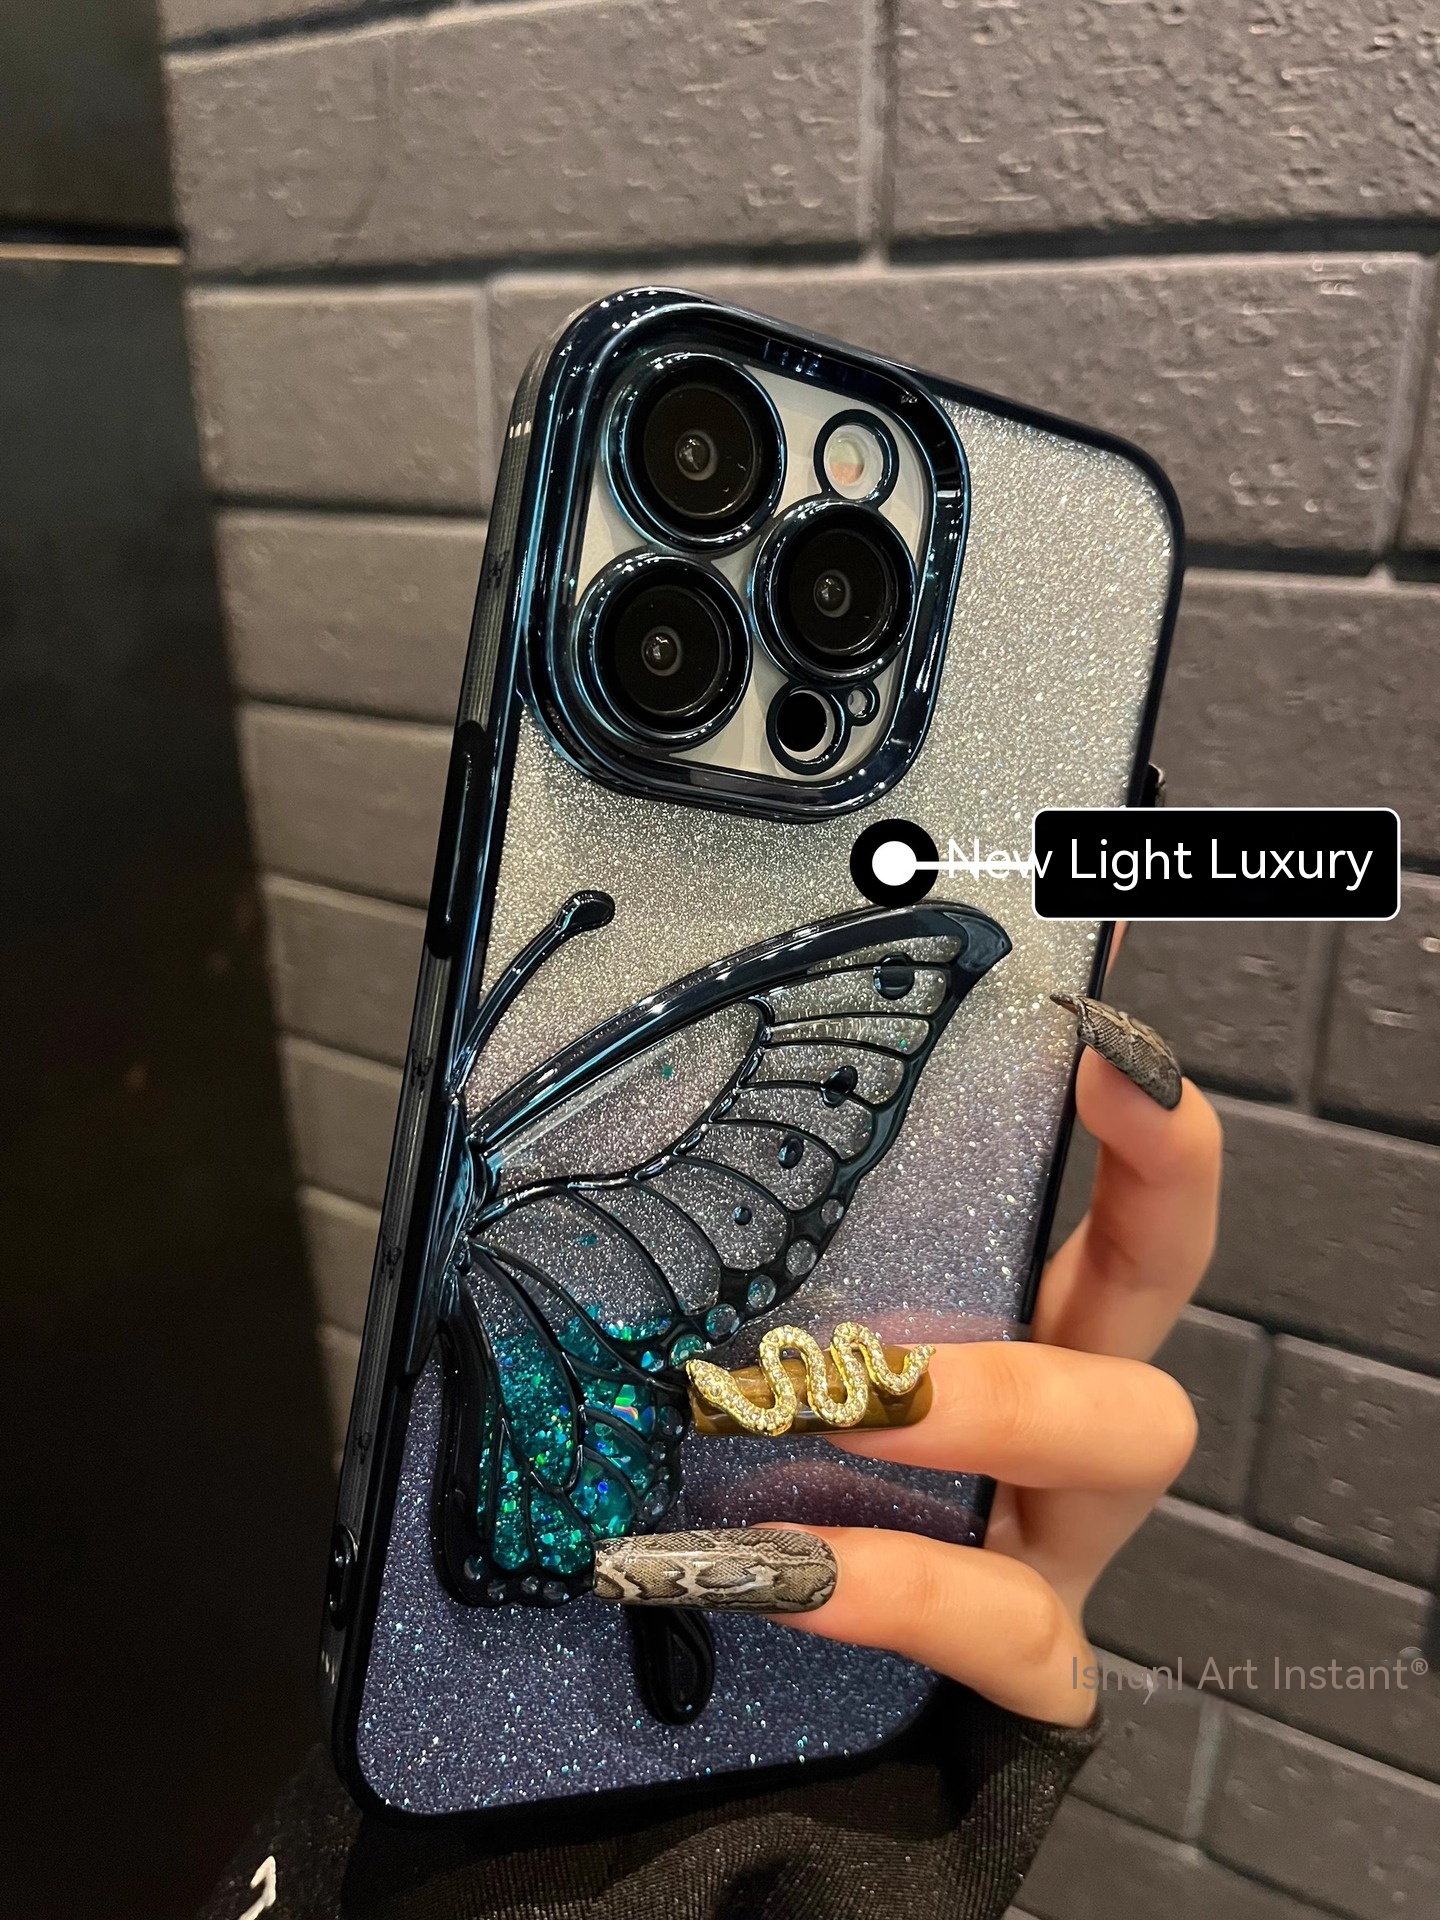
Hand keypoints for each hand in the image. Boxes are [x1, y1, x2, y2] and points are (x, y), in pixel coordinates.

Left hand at [775, 1041, 1219, 1724]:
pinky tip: (769, 1571)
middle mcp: (1059, 1429)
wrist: (752, 1738)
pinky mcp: (1034, 1678)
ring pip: (1122, 1444)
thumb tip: (603, 1157)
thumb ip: (750, 1282)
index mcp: (1019, 1336)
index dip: (1150, 1138)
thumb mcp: (769, 1367)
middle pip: (1152, 1305)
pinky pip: (1010, 1627)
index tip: (1098, 1040)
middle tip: (901, 1304)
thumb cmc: (751, 1501)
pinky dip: (899, 1590)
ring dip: (977, 1403)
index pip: (1129, 1220)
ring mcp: (1058, 1547)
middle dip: (1084, 1255)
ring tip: (832, 1408)